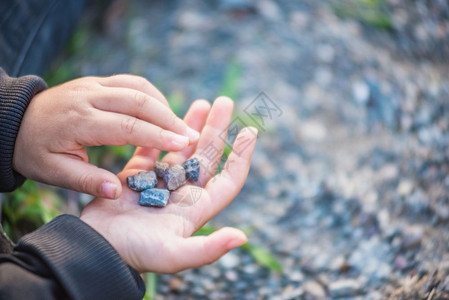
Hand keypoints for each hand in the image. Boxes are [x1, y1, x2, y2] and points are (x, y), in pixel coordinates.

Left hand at [13, 74, 199, 198]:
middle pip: (139, 101)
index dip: (158, 135)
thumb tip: (117, 193)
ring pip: (139, 87)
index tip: (184, 144)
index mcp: (79, 120)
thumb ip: (86, 181)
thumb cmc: (34, 150)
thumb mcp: (53, 172)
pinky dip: (152, 96)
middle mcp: (89, 96)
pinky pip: (132, 82)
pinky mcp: (98, 81)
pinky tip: (161, 112)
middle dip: (170, 119)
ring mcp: (94, 84)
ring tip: (180, 128)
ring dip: (164, 106)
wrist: (14, 120)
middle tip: (193, 137)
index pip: (127, 125)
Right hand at [80, 97, 257, 272]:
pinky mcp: (136, 177)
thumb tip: (242, 238)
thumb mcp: (174, 255)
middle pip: (207, 157)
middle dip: (217, 129)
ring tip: (203, 102)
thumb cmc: (135, 254)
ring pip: (182, 149)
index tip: (251, 131)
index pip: (228, 179)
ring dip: (192, 126)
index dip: (241, 156)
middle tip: (224, 102)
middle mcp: (182, 194)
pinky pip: (153, 149)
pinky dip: (161, 133)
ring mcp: (160, 184)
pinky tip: (168, 115)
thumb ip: (208, 249)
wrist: (95, 250)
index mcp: (196, 208)